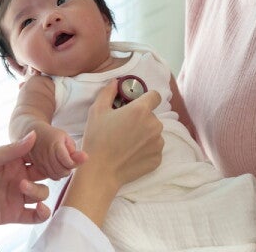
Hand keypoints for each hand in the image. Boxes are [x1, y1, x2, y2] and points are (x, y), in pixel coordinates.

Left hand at [0, 131, 50, 225]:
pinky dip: (43, 213)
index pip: (38, 157)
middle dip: (49, 174)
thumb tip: (33, 134)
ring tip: (23, 188)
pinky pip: (35, 216)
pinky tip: (40, 208)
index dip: (49, 156)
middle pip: (44, 175)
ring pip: (41, 193)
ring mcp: (18, 196)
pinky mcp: (14, 214)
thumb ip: (12, 149)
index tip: (56, 154)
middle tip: (44, 173)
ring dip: (38, 191)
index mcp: (15, 161)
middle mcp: (19, 177)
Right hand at [29, 122, 86, 179]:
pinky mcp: (37, 166)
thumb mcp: (66, 138)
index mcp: (55, 144)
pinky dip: (55, 174)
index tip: (74, 160)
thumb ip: (74, 150)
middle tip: (70, 163)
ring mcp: (40, 161)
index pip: (66, 160)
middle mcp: (46, 154)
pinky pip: (49, 176)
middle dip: (68, 169)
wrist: (36, 133)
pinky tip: (57, 168)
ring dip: (62, 173)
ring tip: (64, 165)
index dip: (73, 163)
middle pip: (61, 170)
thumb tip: (85, 158)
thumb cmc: (53, 135)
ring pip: (55, 175)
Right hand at [61, 80, 163, 226]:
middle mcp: (154, 124)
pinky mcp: (158, 158)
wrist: (100, 171)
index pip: (155, 96)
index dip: (146, 98)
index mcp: (141, 110)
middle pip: (152, 116)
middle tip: (124, 127)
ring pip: (154, 132)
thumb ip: (108, 92)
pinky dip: (145, 149)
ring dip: (144, 134)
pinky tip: (130, 153)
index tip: (136, 105)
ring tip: (126, 142)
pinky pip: (154, 148)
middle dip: (141, 119)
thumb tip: (116, 82)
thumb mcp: (97, 110)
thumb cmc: (97, 139)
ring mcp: (158, 143)